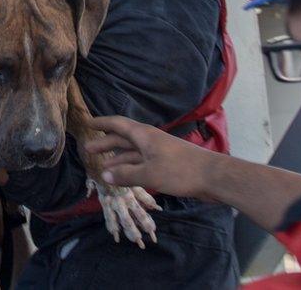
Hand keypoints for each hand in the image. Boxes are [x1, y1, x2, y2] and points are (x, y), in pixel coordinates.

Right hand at [87, 116, 217, 200]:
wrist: (213, 176)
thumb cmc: (180, 171)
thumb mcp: (149, 174)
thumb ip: (126, 175)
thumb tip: (104, 175)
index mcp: (144, 135)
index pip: (118, 124)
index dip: (102, 123)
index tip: (87, 123)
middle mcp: (150, 140)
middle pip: (123, 138)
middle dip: (106, 143)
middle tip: (89, 150)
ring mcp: (159, 152)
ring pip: (133, 152)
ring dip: (118, 158)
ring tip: (103, 167)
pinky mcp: (166, 164)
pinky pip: (142, 163)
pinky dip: (131, 168)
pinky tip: (124, 177)